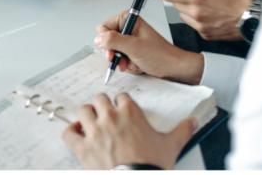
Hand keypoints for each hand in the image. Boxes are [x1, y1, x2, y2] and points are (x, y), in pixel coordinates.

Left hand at [62, 92, 196, 168]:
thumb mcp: (170, 146)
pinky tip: (76, 135)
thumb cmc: (151, 165)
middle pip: (99, 99)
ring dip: (86, 116)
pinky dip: (71, 132)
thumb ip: (182, 131)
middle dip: (101, 106)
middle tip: (105, 115)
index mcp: (131, 112)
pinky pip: (69, 133)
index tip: (122, 110)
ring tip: (90, 123)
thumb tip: (192, 122)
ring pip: (83, 111)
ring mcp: (95, 131)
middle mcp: (111, 117)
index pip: (121, 96)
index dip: (121, 104)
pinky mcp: (83, 148)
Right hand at [94, 13, 203, 84]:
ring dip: (122, 61)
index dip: (105, 41)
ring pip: (113, 51)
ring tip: (132, 63)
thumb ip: (113, 41)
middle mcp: (128, 27)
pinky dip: (127, 64)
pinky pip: (120, 58)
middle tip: (122, 59)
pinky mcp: (132, 49)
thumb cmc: (160, 55)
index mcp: (128, 19)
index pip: (103, 27)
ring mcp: (130, 39)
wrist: (173, 68)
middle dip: (115, 53)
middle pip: (106, 40)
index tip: (112, 52)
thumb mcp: (133, 47)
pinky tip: (136, 65)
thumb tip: (97, 38)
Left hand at [154, 0, 255, 40]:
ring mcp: (202, 26)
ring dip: (185, 8)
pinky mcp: (208, 35)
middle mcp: (197, 13)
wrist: (256, 18)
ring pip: (184, 16)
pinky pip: (195, 26)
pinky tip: (206, 13)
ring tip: (195, 2)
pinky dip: (196, 19)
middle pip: (176, 6)